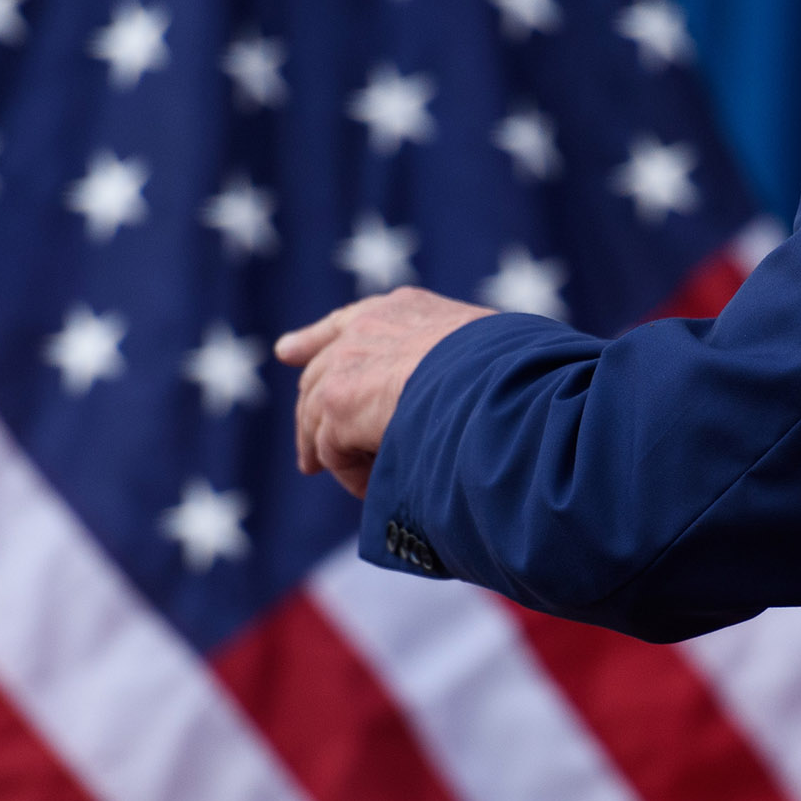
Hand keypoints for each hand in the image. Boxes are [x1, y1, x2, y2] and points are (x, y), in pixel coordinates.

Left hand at [276, 288, 490, 498]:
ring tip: (349, 482)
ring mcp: (348, 362)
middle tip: (309, 453)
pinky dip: (351, 476)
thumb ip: (457, 369)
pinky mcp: (338, 403)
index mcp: (404, 308)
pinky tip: (373, 492)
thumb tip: (466, 402)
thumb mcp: (482, 355)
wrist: (500, 378)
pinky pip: (333, 451)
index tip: (287, 351)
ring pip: (317, 415)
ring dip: (332, 452)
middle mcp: (367, 327)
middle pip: (320, 370)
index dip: (315, 340)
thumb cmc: (513, 371)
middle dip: (308, 407)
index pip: (349, 321)